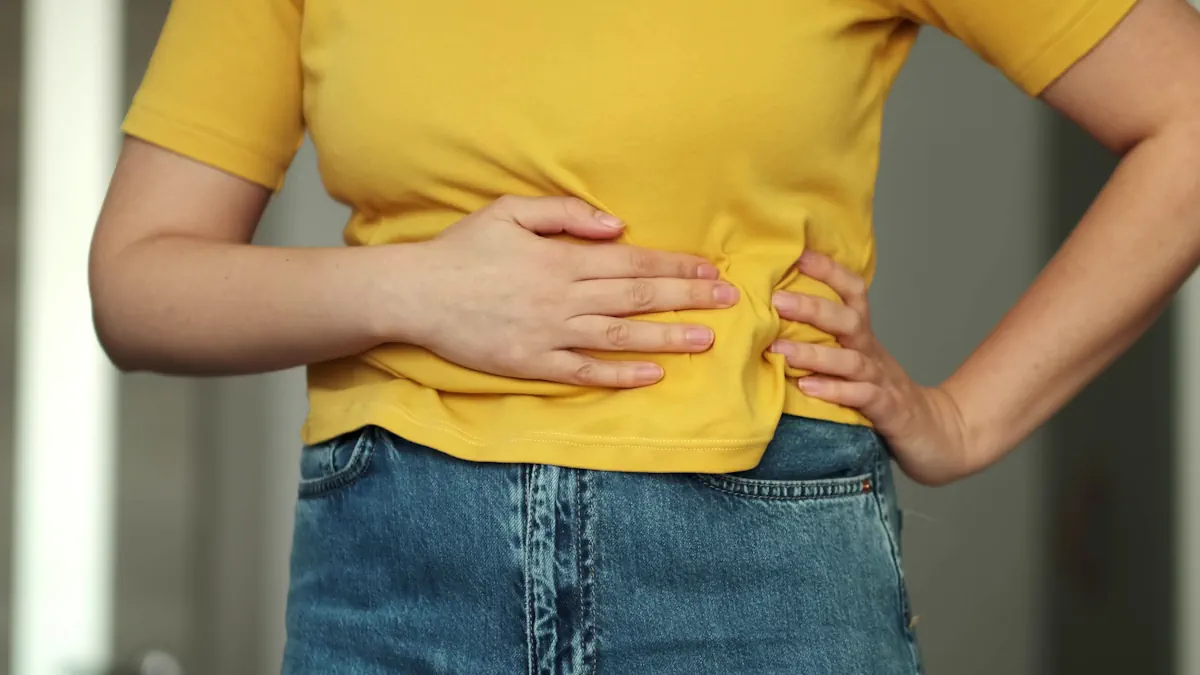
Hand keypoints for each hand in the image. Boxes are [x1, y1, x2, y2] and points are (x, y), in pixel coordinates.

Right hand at [401, 196, 739, 387]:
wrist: (415, 294)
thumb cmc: (462, 250)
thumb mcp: (509, 211)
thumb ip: (565, 213)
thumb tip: (616, 226)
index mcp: (561, 258)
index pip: (633, 261)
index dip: (675, 265)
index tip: (711, 269)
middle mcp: (564, 297)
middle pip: (637, 297)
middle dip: (687, 297)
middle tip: (728, 302)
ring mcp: (550, 334)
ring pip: (620, 336)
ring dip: (667, 337)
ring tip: (706, 338)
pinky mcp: (533, 364)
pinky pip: (585, 372)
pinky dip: (620, 375)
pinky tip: (652, 375)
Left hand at [767, 251, 975, 485]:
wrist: (939, 435)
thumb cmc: (885, 399)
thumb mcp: (855, 366)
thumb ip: (826, 346)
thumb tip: (775, 326)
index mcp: (864, 339)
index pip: (852, 294)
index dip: (830, 272)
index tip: (800, 255)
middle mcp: (873, 353)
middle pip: (847, 320)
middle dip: (812, 307)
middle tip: (776, 300)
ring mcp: (882, 381)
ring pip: (850, 359)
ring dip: (815, 353)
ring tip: (781, 349)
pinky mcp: (888, 411)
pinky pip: (862, 396)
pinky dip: (835, 391)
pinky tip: (807, 387)